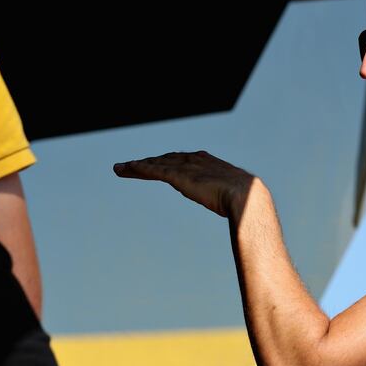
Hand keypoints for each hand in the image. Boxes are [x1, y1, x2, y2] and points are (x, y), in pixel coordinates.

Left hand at [113, 151, 255, 217]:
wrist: (244, 195)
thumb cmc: (244, 199)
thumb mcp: (231, 194)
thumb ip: (226, 196)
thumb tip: (233, 206)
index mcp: (206, 162)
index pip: (180, 160)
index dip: (166, 163)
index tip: (156, 166)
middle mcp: (194, 160)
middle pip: (164, 159)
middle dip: (147, 162)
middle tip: (130, 166)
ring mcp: (186, 167)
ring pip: (155, 163)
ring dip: (136, 166)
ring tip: (121, 169)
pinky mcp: (178, 176)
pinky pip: (154, 170)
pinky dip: (140, 168)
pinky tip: (128, 168)